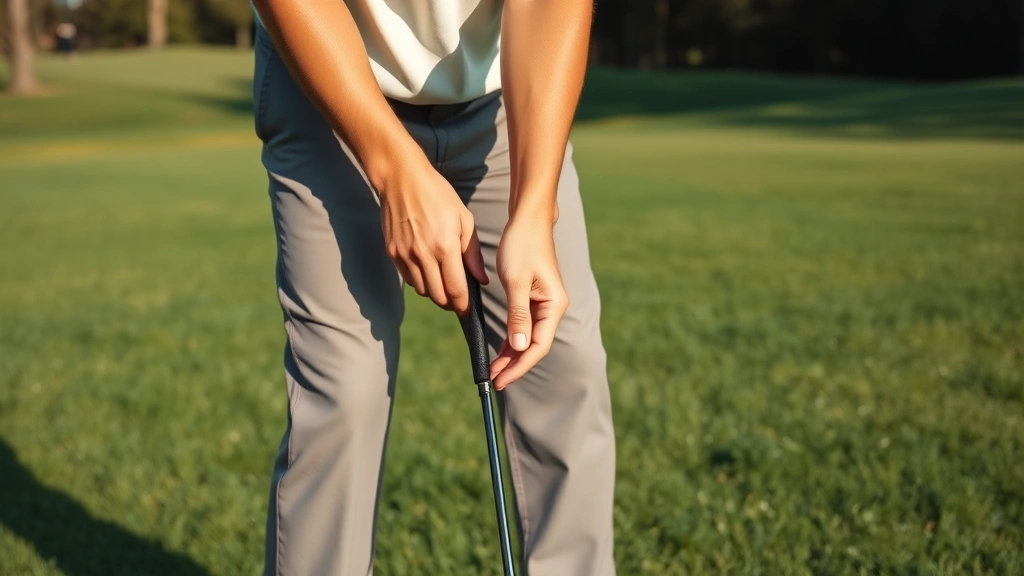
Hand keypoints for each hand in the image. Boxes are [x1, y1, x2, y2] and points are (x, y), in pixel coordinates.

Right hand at [380, 161, 487, 313]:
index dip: (463, 305)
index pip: (456, 290)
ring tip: (442, 281)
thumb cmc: (438, 195)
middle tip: (457, 298)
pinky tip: (427, 268)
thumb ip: (472, 253)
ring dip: (434, 292)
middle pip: (438, 296)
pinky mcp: (392, 252)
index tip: (467, 308)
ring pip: (422, 290)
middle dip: (450, 302)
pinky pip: (408, 278)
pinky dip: (419, 280)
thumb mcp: (464, 219)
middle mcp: (423, 255)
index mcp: (445, 247)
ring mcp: (405, 255)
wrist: (402, 179)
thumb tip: (481, 280)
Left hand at [490, 215, 567, 389]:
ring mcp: (543, 304)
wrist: (527, 221)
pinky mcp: (533, 299)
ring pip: (527, 338)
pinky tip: (499, 350)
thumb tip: (519, 346)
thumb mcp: (516, 281)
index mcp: (553, 305)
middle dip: (514, 364)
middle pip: (534, 346)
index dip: (519, 365)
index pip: (538, 346)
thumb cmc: (522, 245)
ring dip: (511, 354)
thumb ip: (518, 315)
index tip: (501, 379)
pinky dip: (511, 339)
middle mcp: (552, 308)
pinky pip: (523, 326)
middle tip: (493, 380)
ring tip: (493, 370)